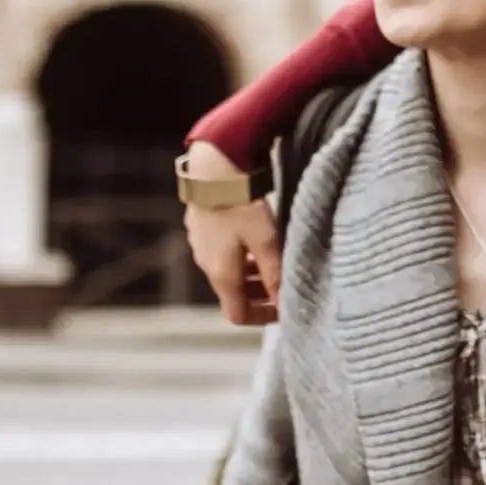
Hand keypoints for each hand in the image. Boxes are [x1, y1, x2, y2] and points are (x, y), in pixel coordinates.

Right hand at [182, 145, 281, 325]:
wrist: (213, 166)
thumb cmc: (241, 204)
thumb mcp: (266, 241)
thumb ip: (275, 273)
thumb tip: (283, 302)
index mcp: (221, 275)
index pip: (237, 315)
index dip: (262, 318)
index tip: (283, 309)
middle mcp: (206, 264)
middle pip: (233, 293)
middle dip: (260, 294)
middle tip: (283, 284)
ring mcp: (201, 244)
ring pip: (228, 270)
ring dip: (251, 273)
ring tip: (273, 259)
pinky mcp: (201, 226)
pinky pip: (222, 250)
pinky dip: (240, 254)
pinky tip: (255, 236)